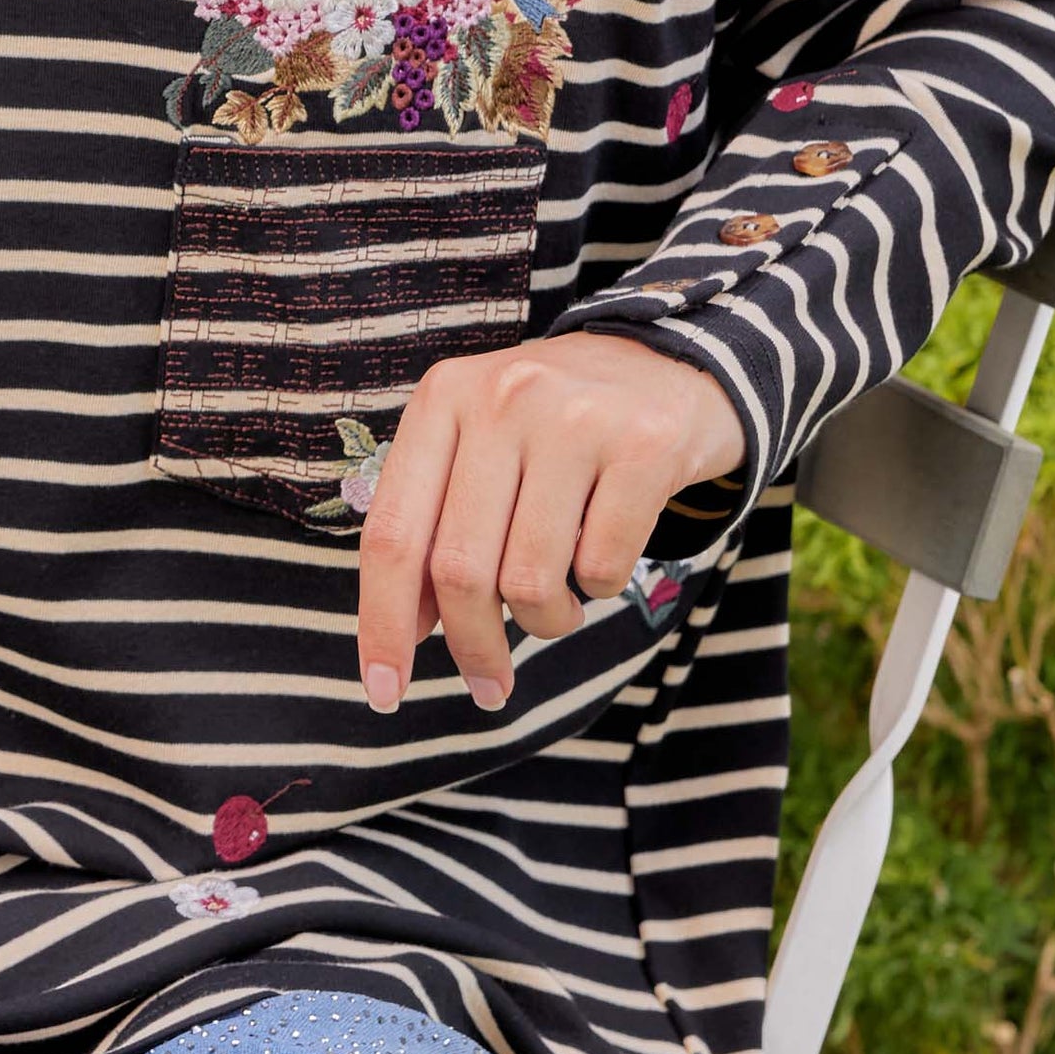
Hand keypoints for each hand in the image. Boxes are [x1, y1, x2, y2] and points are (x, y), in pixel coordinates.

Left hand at [356, 327, 742, 716]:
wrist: (672, 362)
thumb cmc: (558, 428)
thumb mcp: (481, 448)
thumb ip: (435, 524)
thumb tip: (406, 631)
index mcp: (443, 398)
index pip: (391, 533)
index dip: (382, 623)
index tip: (385, 691)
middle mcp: (502, 399)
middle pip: (459, 568)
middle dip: (472, 646)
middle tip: (489, 683)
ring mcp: (576, 418)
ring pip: (530, 579)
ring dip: (544, 620)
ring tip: (558, 605)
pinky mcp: (646, 445)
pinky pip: (602, 566)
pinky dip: (598, 589)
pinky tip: (601, 562)